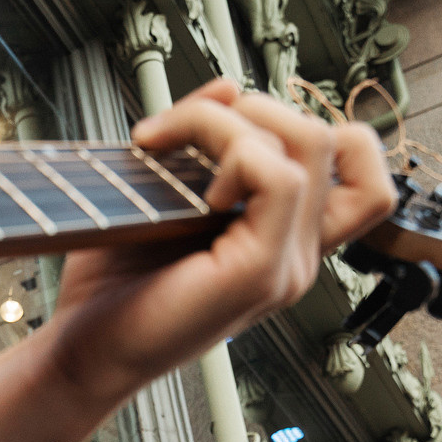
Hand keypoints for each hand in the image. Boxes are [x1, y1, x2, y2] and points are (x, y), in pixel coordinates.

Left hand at [40, 80, 395, 428]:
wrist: (83, 353)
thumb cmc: (113, 286)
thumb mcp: (162, 195)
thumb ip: (201, 143)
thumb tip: (228, 88)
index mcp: (284, 241)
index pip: (358, 165)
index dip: (311, 122)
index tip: (232, 127)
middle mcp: (298, 257)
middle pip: (339, 139)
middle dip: (257, 105)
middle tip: (179, 129)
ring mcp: (287, 269)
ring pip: (311, 145)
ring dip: (231, 121)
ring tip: (168, 146)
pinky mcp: (261, 275)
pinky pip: (280, 178)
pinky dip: (231, 154)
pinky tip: (189, 190)